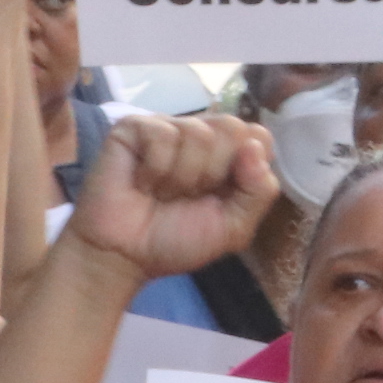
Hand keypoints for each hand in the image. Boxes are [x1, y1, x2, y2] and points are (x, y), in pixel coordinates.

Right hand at [64, 110, 280, 282]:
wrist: (123, 255)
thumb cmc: (176, 240)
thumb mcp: (233, 228)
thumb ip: (259, 191)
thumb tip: (254, 146)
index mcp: (230, 156)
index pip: (260, 137)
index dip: (248, 166)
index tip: (224, 193)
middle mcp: (201, 136)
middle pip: (234, 128)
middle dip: (214, 173)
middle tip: (189, 195)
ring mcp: (167, 128)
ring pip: (199, 133)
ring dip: (183, 177)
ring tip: (162, 192)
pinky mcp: (134, 127)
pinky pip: (164, 136)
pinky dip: (156, 169)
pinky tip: (142, 183)